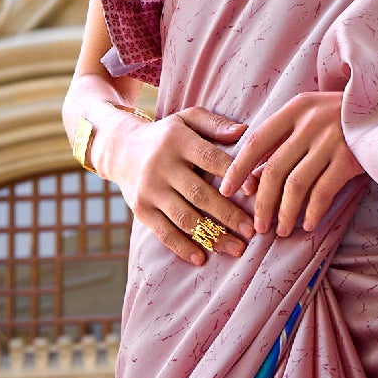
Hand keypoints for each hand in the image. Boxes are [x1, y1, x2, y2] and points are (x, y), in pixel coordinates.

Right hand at [98, 105, 256, 269]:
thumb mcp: (187, 119)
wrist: (121, 148)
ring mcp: (149, 189)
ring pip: (184, 218)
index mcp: (178, 140)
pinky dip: (182, 247)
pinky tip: (202, 258)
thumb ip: (215, 124)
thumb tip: (244, 132)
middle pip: (199, 194)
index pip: (210, 158)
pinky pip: (163, 232)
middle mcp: (161, 165)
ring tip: (236, 249)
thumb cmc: (168, 135)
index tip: (256, 191)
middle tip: (252, 231)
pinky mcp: (141, 209)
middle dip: (228, 215)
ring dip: (212, 236)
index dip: (233, 175)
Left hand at [218, 92, 364, 238]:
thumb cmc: (346, 118)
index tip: (227, 190)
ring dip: (285, 212)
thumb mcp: (313, 116)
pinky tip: (308, 224)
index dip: (238, 168)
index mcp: (296, 108)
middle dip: (262, 203)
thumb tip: (253, 178)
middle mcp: (311, 122)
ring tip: (280, 231)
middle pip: (274, 169)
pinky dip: (312, 211)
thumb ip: (284, 139)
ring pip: (296, 185)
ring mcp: (332, 140)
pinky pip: (323, 192)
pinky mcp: (351, 158)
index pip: (256, 141)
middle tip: (258, 225)